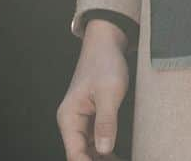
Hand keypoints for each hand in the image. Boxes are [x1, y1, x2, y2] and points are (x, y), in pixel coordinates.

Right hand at [58, 18, 129, 160]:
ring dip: (103, 159)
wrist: (106, 42)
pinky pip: (96, 141)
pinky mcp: (92, 118)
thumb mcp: (109, 91)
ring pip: (89, 151)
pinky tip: (117, 156)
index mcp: (69, 117)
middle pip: (81, 155)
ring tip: (121, 160)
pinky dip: (105, 151)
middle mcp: (72, 122)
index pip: (75, 154)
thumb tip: (103, 150)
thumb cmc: (105, 62)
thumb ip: (106, 121)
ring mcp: (82, 121)